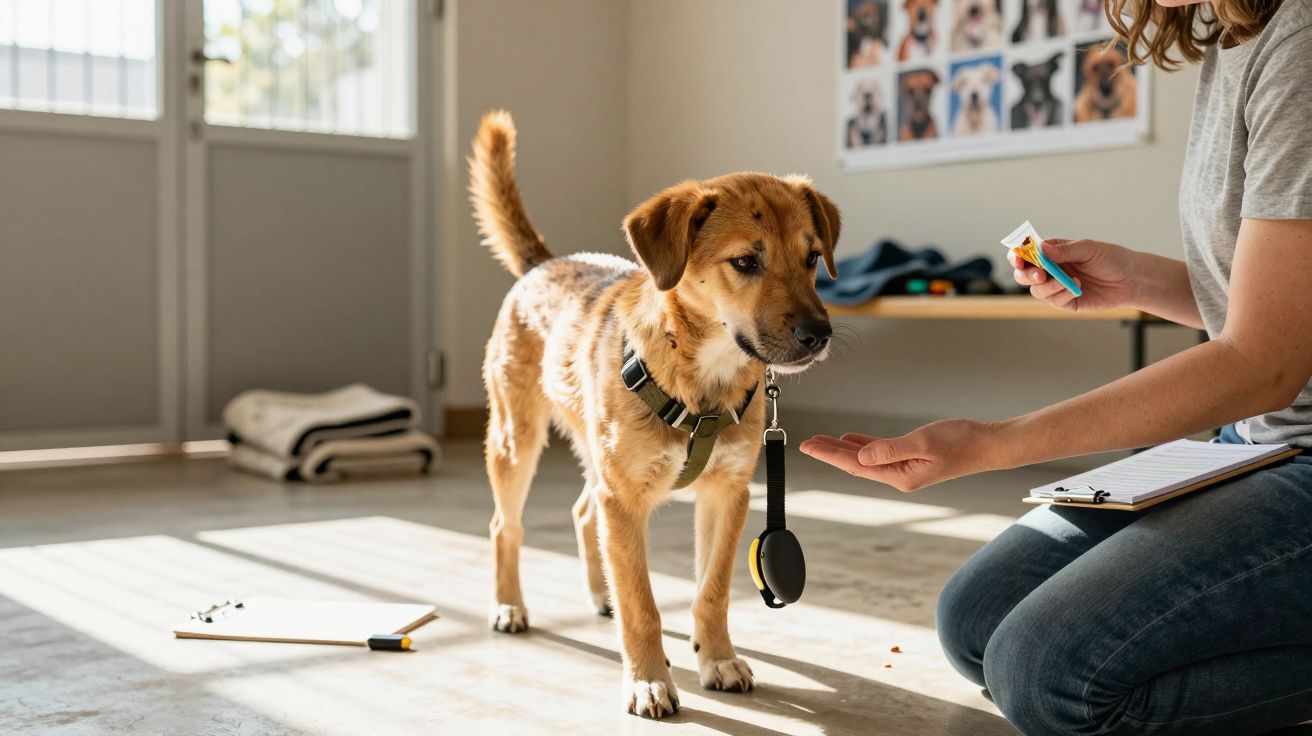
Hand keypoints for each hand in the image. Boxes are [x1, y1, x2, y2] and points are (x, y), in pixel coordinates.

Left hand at [798, 419, 1002, 491]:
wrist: (988, 444)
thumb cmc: (961, 442)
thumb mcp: (922, 442)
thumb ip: (889, 449)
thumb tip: (861, 455)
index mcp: (900, 476)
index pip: (856, 465)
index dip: (830, 455)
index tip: (809, 446)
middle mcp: (899, 475)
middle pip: (856, 463)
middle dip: (829, 453)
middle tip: (805, 442)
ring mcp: (904, 467)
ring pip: (865, 457)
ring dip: (842, 448)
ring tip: (820, 441)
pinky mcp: (911, 457)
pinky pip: (879, 451)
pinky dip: (863, 444)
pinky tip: (850, 439)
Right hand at [1010, 238, 1138, 311]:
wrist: (1131, 279)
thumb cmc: (1111, 258)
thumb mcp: (1089, 249)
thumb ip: (1065, 250)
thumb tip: (1041, 248)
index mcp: (1052, 252)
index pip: (1026, 253)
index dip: (1017, 256)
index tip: (1018, 259)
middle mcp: (1051, 270)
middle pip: (1024, 274)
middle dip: (1027, 275)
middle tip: (1040, 275)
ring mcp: (1057, 287)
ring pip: (1037, 290)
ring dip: (1048, 287)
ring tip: (1066, 281)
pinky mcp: (1067, 302)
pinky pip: (1054, 301)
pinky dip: (1062, 295)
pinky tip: (1077, 287)